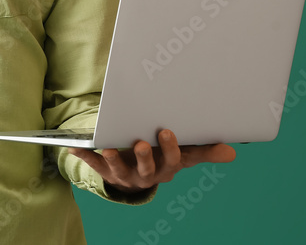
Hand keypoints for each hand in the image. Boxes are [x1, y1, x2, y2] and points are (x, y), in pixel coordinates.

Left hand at [68, 129, 235, 193]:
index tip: (166, 131)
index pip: (172, 161)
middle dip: (144, 156)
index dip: (170, 148)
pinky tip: (73, 147)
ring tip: (109, 149)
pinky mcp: (106, 171)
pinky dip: (84, 156)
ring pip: (120, 170)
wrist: (138, 174)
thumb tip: (232, 152)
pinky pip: (95, 165)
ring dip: (114, 159)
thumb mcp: (184, 154)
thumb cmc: (163, 158)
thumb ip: (205, 151)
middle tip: (140, 143)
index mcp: (166, 168)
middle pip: (147, 168)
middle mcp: (147, 175)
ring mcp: (126, 174)